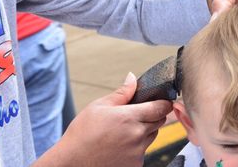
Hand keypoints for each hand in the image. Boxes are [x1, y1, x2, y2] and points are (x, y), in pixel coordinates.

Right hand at [37, 72, 171, 166]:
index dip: (164, 102)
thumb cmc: (82, 133)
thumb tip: (132, 78)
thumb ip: (121, 93)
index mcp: (129, 117)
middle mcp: (137, 136)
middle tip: (137, 113)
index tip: (161, 100)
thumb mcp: (99, 106)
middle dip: (153, 114)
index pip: (161, 107)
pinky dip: (137, 146)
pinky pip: (143, 150)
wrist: (73, 161)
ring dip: (145, 130)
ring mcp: (138, 152)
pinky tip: (120, 144)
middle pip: (160, 121)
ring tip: (124, 129)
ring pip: (152, 136)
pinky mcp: (136, 165)